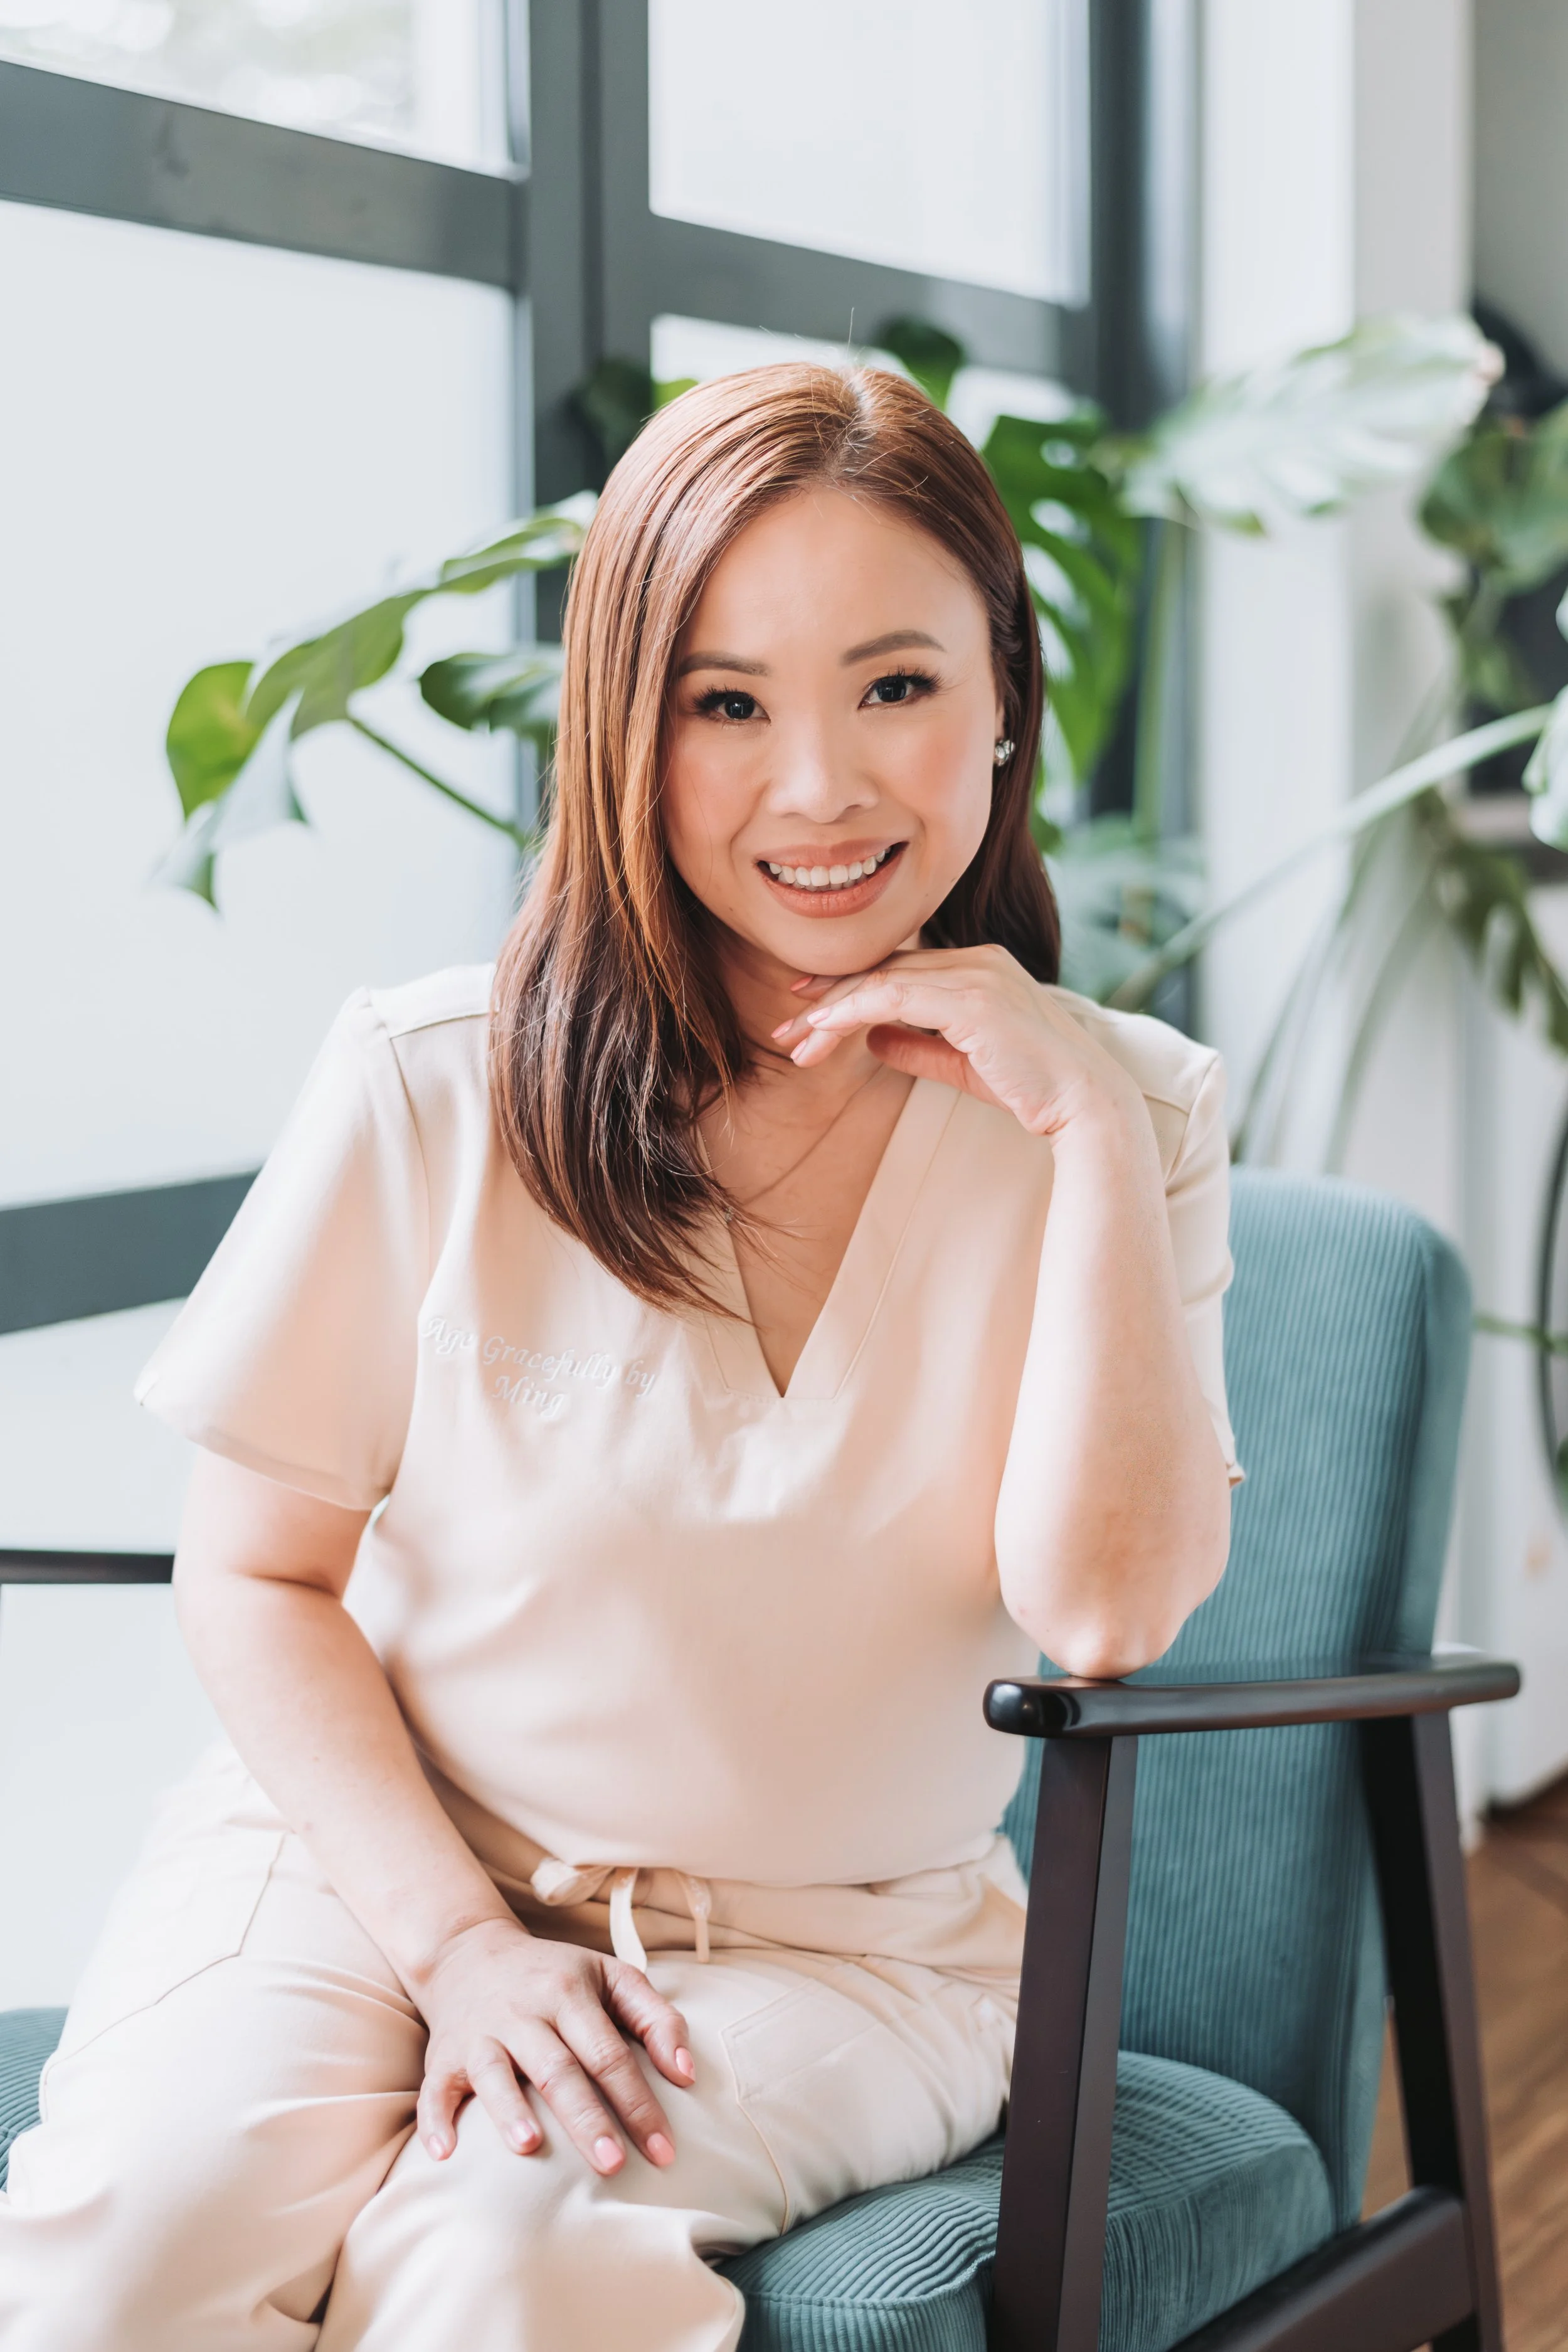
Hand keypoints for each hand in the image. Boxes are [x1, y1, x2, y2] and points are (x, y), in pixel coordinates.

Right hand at [414, 1915, 694, 2172]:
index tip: (663, 2151)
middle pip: (558, 2069)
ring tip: (531, 2148)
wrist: (469, 1951)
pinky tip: (444, 2156)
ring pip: (495, 2074)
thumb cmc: (556, 1975)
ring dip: (510, 2111)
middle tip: (613, 2166)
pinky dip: (436, 2121)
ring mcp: (480, 2034)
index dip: (637, 2101)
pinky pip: (434, 2090)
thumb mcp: (611, 1977)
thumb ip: (656, 2018)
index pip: (608, 2053)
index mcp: (568, 1992)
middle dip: (587, 2118)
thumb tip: (687, 2075)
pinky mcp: (444, 2056)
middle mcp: (523, 2012)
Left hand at [771, 944, 1143, 1141]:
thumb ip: (918, 1046)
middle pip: (884, 968)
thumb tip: (870, 1038)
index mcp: (979, 967)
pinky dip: (851, 1011)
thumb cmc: (1030, 1086)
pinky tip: (823, 1030)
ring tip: (794, 1040)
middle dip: (828, 997)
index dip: (850, 988)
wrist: (1083, 1102)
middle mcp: (977, 959)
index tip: (809, 1012)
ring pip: (881, 980)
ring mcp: (975, 974)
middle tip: (786, 1026)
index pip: (900, 969)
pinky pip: (893, 995)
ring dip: (831, 1011)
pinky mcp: (971, 999)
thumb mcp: (962, 1064)